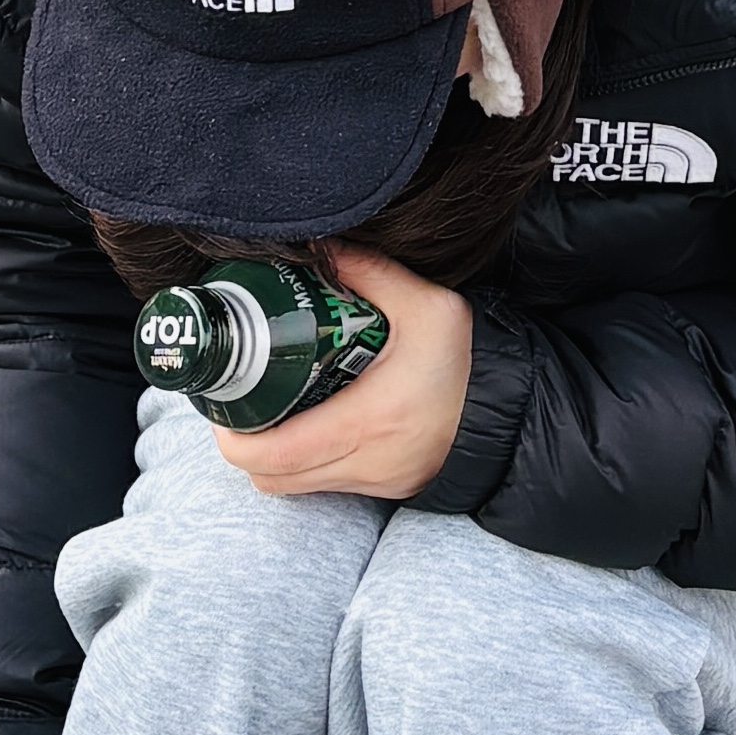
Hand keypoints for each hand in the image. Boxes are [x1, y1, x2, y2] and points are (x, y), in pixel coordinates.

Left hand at [210, 245, 473, 502]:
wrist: (514, 409)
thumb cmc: (469, 360)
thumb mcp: (428, 305)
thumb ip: (370, 271)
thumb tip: (317, 245)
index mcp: (367, 422)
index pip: (273, 455)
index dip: (232, 437)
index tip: (221, 404)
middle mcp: (366, 463)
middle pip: (272, 479)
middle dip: (242, 445)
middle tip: (236, 401)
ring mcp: (376, 482)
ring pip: (294, 488)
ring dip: (270, 458)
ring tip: (264, 410)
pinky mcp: (387, 488)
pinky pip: (324, 486)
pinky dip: (302, 464)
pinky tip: (306, 423)